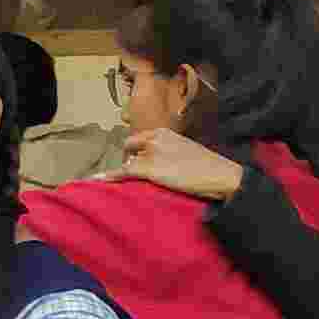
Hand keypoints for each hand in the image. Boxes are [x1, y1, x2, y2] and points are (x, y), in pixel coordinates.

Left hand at [118, 127, 244, 202]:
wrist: (220, 175)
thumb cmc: (211, 168)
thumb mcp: (189, 152)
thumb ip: (173, 152)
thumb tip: (167, 164)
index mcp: (164, 133)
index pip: (141, 139)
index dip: (137, 151)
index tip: (138, 161)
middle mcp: (154, 139)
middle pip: (130, 147)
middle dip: (129, 160)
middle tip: (135, 175)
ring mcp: (150, 153)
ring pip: (128, 162)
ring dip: (127, 173)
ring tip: (126, 185)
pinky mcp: (148, 169)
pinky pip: (123, 172)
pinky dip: (109, 177)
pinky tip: (97, 180)